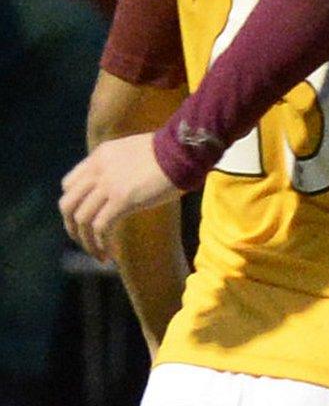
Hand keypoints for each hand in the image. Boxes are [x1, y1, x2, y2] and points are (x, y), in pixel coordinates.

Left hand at [60, 133, 180, 261]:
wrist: (183, 150)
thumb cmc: (170, 151)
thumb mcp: (135, 152)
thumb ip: (121, 166)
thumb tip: (124, 185)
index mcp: (99, 157)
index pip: (69, 184)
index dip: (73, 204)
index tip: (84, 217)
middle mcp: (98, 171)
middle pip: (68, 204)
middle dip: (71, 226)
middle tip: (83, 240)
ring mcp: (108, 185)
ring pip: (82, 220)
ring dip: (86, 241)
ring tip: (98, 254)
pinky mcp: (122, 200)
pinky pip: (101, 228)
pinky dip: (101, 244)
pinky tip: (109, 255)